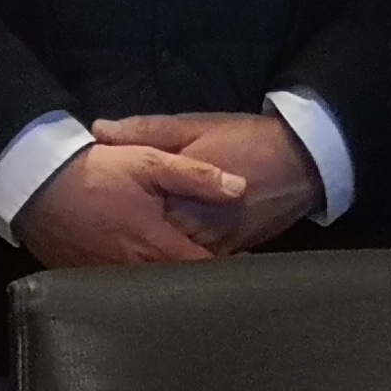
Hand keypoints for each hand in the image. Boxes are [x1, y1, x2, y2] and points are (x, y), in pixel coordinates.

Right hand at [11, 141, 246, 268]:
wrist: (35, 182)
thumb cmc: (97, 171)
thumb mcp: (149, 161)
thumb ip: (196, 175)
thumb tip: (240, 188)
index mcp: (156, 246)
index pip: (204, 269)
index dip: (231, 271)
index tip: (250, 269)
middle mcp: (135, 271)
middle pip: (178, 286)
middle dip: (199, 281)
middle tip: (222, 275)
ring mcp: (108, 279)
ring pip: (149, 291)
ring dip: (168, 285)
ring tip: (188, 278)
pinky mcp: (86, 279)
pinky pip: (120, 290)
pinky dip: (137, 285)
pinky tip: (144, 275)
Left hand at [90, 112, 324, 255]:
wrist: (302, 160)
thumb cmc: (244, 138)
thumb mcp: (193, 125)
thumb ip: (144, 130)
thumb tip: (98, 130)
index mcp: (180, 194)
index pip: (134, 216)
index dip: (111, 219)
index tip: (89, 217)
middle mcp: (196, 228)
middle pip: (152, 246)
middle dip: (131, 244)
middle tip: (103, 242)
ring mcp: (217, 245)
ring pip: (176, 262)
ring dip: (155, 258)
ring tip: (128, 256)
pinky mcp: (233, 253)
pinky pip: (201, 265)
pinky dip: (184, 264)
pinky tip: (167, 261)